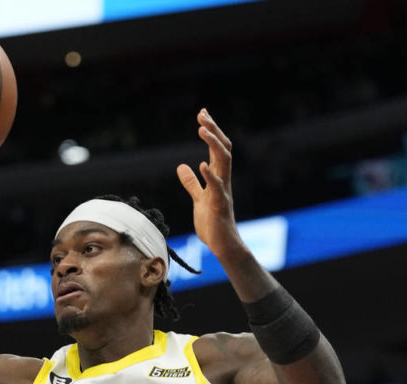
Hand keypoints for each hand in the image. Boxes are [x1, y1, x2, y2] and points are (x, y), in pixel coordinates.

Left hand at [176, 109, 242, 258]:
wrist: (223, 246)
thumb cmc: (213, 223)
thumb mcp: (198, 199)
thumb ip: (191, 183)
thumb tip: (182, 166)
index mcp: (219, 178)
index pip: (218, 148)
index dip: (211, 130)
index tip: (202, 113)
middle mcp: (224, 180)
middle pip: (223, 149)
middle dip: (214, 130)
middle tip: (202, 114)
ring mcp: (223, 192)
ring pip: (224, 162)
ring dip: (213, 145)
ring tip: (202, 130)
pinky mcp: (219, 206)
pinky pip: (217, 187)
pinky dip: (210, 175)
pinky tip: (202, 164)